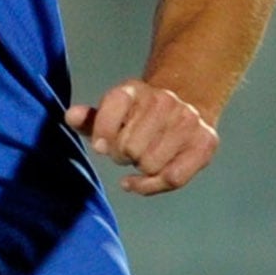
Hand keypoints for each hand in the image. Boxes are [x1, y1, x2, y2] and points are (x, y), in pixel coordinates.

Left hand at [65, 80, 219, 196]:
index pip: (110, 114)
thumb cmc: (138, 117)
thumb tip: (70, 116)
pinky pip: (172, 178)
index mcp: (134, 89)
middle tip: (128, 151)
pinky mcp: (205, 141)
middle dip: (123, 156)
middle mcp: (163, 100)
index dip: (102, 136)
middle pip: (129, 149)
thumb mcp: (111, 113)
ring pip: (150, 165)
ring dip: (141, 168)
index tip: (101, 146)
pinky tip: (144, 179)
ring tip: (144, 156)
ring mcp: (187, 120)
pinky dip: (153, 185)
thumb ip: (89, 119)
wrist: (187, 104)